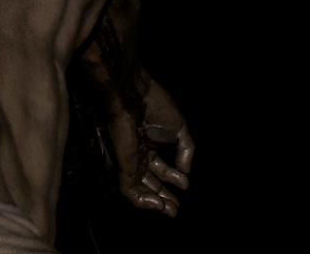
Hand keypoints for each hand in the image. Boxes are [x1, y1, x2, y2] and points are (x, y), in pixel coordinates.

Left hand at [108, 75, 193, 216]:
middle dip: (164, 196)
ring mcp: (130, 161)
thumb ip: (186, 151)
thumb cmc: (157, 107)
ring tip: (170, 211)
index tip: (185, 186)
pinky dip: (143, 200)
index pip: (161, 168)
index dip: (173, 179)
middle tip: (176, 209)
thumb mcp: (180, 129)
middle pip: (150, 182)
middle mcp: (139, 155)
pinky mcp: (122, 166)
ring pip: (140, 189)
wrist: (135, 98)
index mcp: (151, 144)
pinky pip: (130, 189)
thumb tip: (186, 174)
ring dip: (155, 202)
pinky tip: (158, 205)